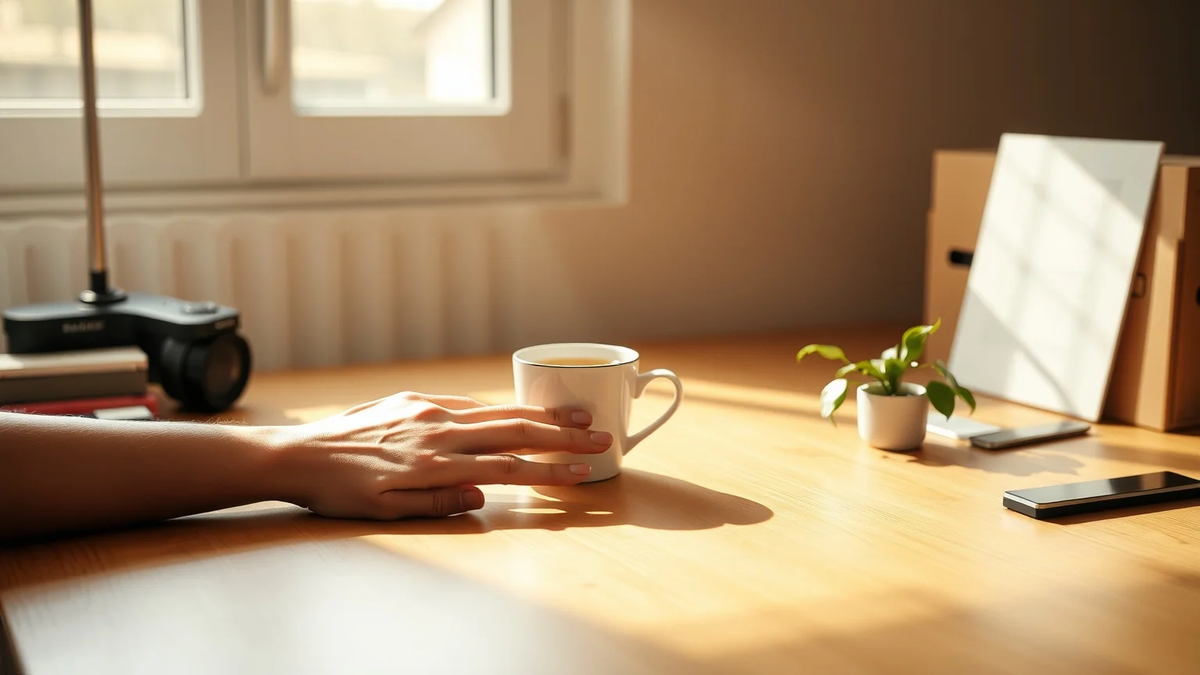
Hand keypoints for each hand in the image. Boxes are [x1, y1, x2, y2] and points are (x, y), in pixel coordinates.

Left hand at [269, 392, 611, 520]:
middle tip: (600, 437)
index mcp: (433, 463)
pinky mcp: (415, 398)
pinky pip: (469, 403)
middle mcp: (436, 430)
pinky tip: (522, 411)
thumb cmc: (340, 491)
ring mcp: (427, 409)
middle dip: (563, 435)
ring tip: (577, 415)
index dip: (549, 471)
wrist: (298, 454)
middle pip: (514, 431)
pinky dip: (502, 408)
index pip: (507, 467)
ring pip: (496, 411)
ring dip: (541, 414)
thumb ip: (439, 502)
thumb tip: (485, 495)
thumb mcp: (386, 511)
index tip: (583, 474)